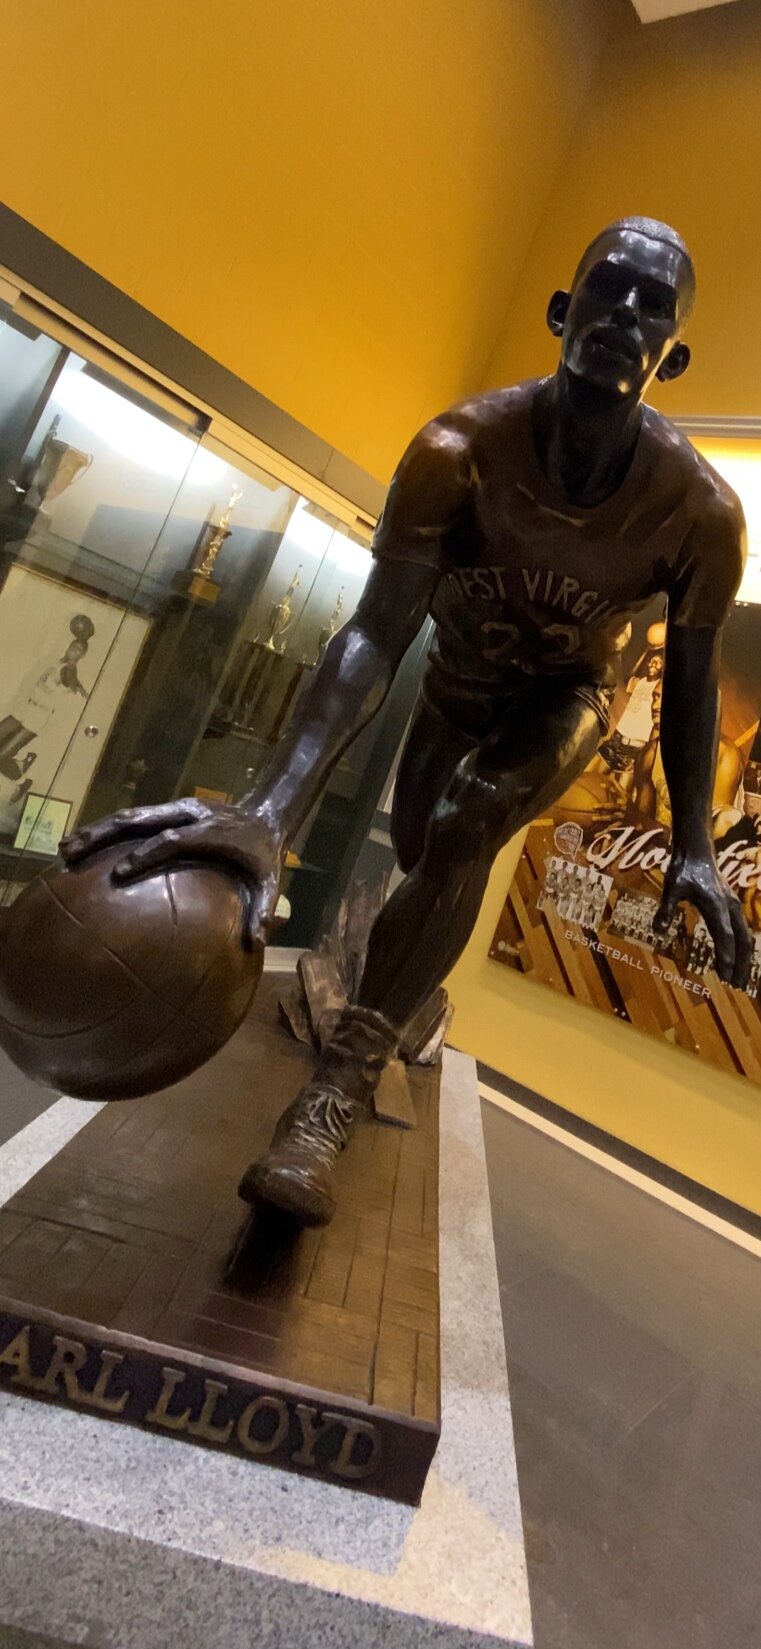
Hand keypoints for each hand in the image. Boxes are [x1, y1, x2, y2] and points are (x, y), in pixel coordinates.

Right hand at [61, 799, 284, 951]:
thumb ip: (261, 911)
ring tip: (65, 849)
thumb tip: (256, 944)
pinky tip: (83, 843)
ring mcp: (176, 808)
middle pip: (139, 820)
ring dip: (96, 830)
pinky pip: (134, 818)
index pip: (173, 840)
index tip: (121, 873)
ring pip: (130, 815)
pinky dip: (107, 829)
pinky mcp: (168, 809)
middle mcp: (188, 814)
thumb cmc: (265, 854)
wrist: (267, 812)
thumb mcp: (270, 882)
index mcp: (210, 832)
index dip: (146, 854)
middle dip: (103, 836)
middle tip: (72, 854)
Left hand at [654, 851, 751, 987]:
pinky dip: (743, 948)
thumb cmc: (683, 869)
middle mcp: (729, 907)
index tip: (725, 975)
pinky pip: (743, 931)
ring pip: (746, 937)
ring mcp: (733, 907)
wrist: (697, 852)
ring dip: (744, 958)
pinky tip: (738, 959)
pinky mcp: (733, 907)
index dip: (725, 955)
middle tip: (736, 985)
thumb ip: (665, 910)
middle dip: (741, 963)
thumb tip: (656, 932)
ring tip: (739, 979)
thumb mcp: (671, 888)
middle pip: (742, 940)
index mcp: (716, 905)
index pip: (724, 935)